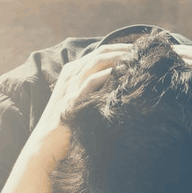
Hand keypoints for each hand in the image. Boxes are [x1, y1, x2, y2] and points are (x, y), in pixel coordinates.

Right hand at [31, 43, 130, 162]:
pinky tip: (123, 75)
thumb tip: (120, 86)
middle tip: (144, 53)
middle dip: (124, 50)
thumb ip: (96, 90)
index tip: (141, 52)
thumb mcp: (82, 101)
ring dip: (119, 59)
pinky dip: (108, 75)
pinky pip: (92, 81)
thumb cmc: (69, 125)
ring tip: (137, 61)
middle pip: (101, 53)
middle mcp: (71, 74)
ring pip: (97, 62)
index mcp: (74, 72)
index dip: (122, 49)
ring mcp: (70, 85)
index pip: (101, 52)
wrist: (47, 143)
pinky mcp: (72, 99)